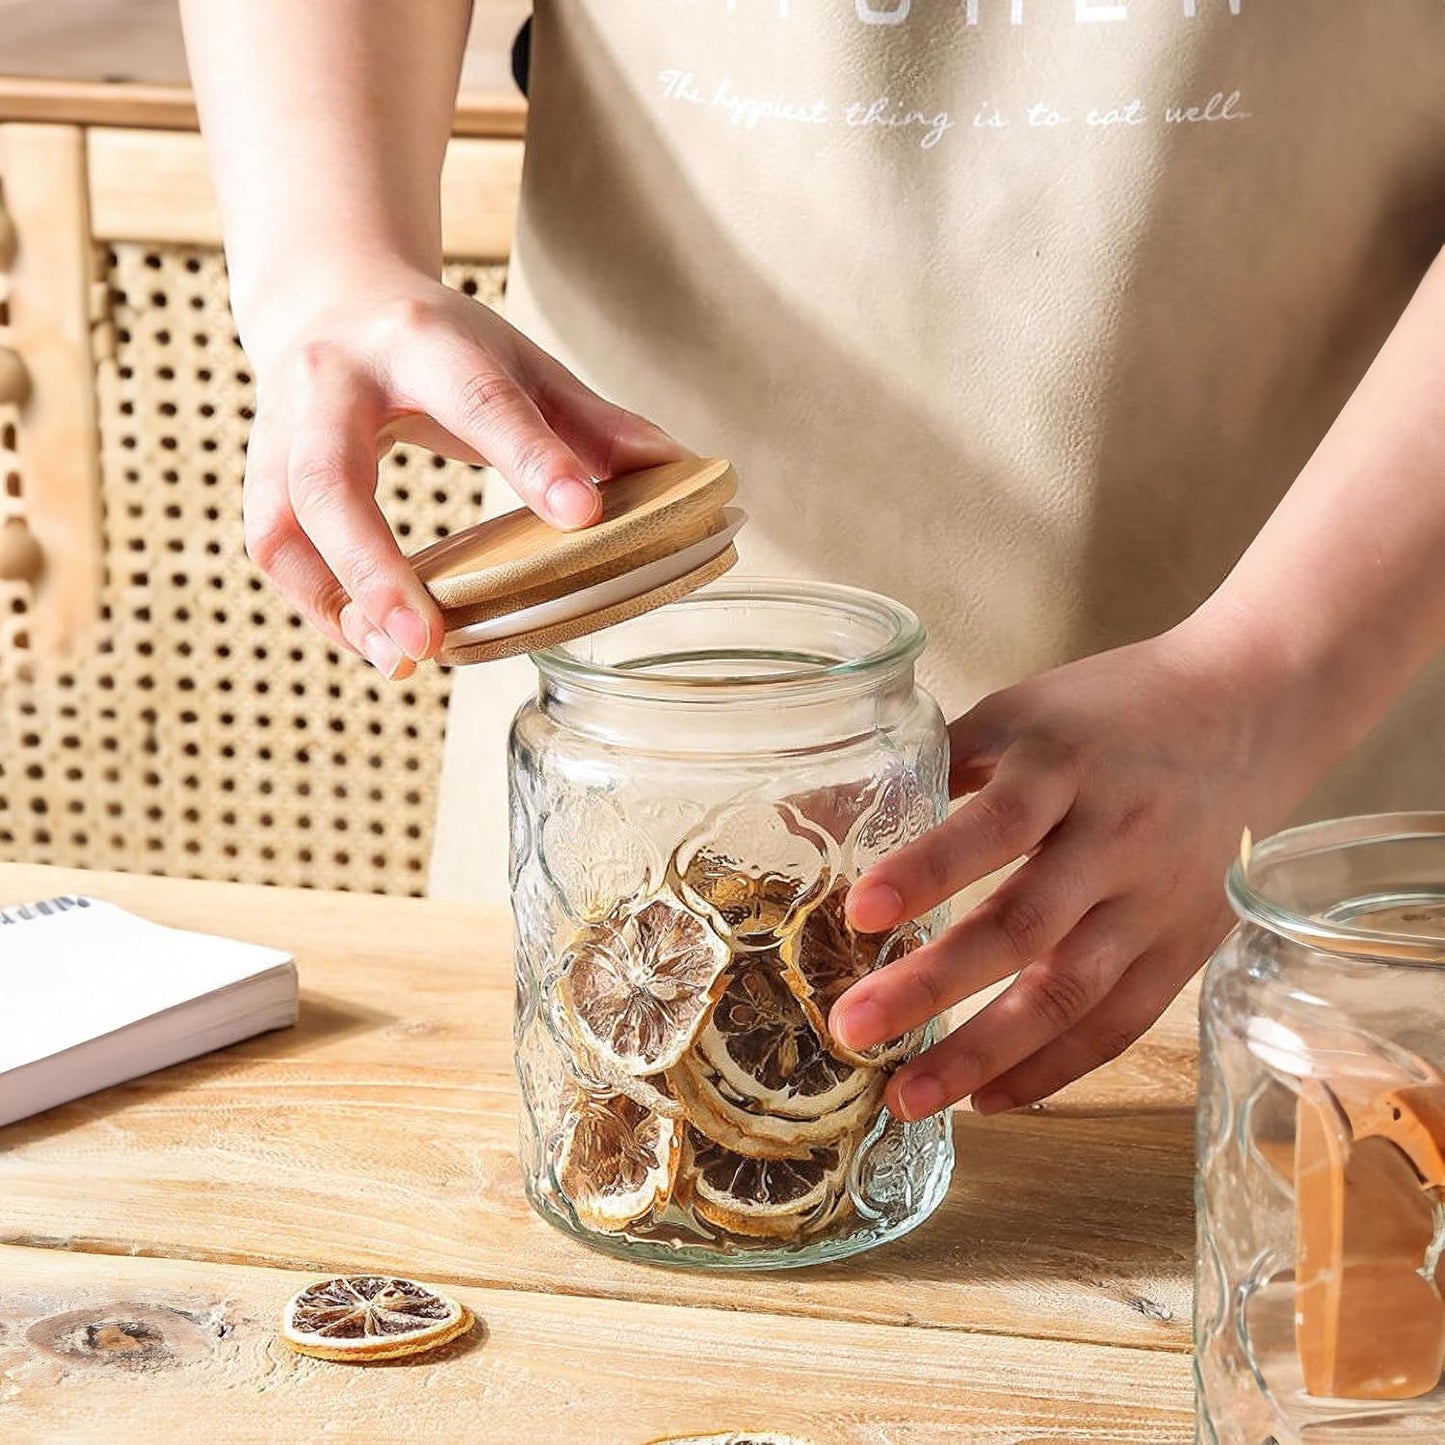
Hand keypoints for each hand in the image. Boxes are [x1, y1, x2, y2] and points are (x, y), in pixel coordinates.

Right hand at [240, 264, 687, 676]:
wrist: (324, 298)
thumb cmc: (435, 342)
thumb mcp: (518, 362)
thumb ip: (591, 421)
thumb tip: (680, 468)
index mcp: (418, 340)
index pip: (476, 399)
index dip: (529, 455)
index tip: (582, 514)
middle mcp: (331, 380)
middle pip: (330, 473)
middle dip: (374, 561)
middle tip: (427, 638)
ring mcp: (280, 430)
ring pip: (284, 523)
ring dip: (337, 601)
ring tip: (399, 660)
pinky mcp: (262, 476)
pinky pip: (275, 552)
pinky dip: (321, 606)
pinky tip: (373, 646)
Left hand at [830, 618, 1318, 1118]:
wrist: (1255, 710)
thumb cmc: (1117, 710)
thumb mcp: (1028, 708)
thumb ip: (948, 759)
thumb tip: (849, 810)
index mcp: (1066, 766)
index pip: (998, 823)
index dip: (929, 868)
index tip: (859, 911)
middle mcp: (1115, 838)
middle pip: (1024, 926)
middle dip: (932, 987)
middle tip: (853, 1030)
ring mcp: (1155, 901)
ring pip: (1069, 994)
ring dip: (984, 1054)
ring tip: (908, 1098)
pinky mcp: (1183, 948)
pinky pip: (1117, 1024)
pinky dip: (1052, 1069)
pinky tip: (989, 1099)